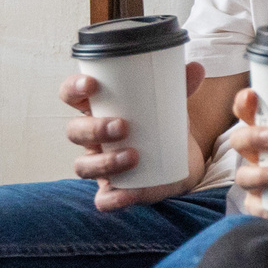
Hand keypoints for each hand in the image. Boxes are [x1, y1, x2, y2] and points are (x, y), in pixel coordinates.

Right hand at [62, 60, 205, 211]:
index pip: (70, 95)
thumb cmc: (162, 123)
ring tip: (133, 156)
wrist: (179, 159)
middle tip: (123, 126)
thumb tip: (196, 68)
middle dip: (94, 129)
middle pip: (75, 131)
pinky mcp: (114, 190)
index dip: (72, 88)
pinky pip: (102, 199)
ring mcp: (99, 165)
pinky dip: (111, 198)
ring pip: (83, 166)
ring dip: (104, 162)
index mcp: (98, 109)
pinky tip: (126, 194)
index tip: (91, 84)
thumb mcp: (169, 103)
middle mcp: (92, 138)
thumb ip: (180, 86)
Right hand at [228, 88, 267, 215]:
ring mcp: (256, 180)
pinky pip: (254, 207)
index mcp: (267, 129)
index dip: (244, 103)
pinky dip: (261, 207)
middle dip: (253, 136)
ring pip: (245, 175)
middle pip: (240, 140)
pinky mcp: (261, 205)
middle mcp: (256, 154)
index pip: (246, 112)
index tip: (253, 96)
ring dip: (261, 173)